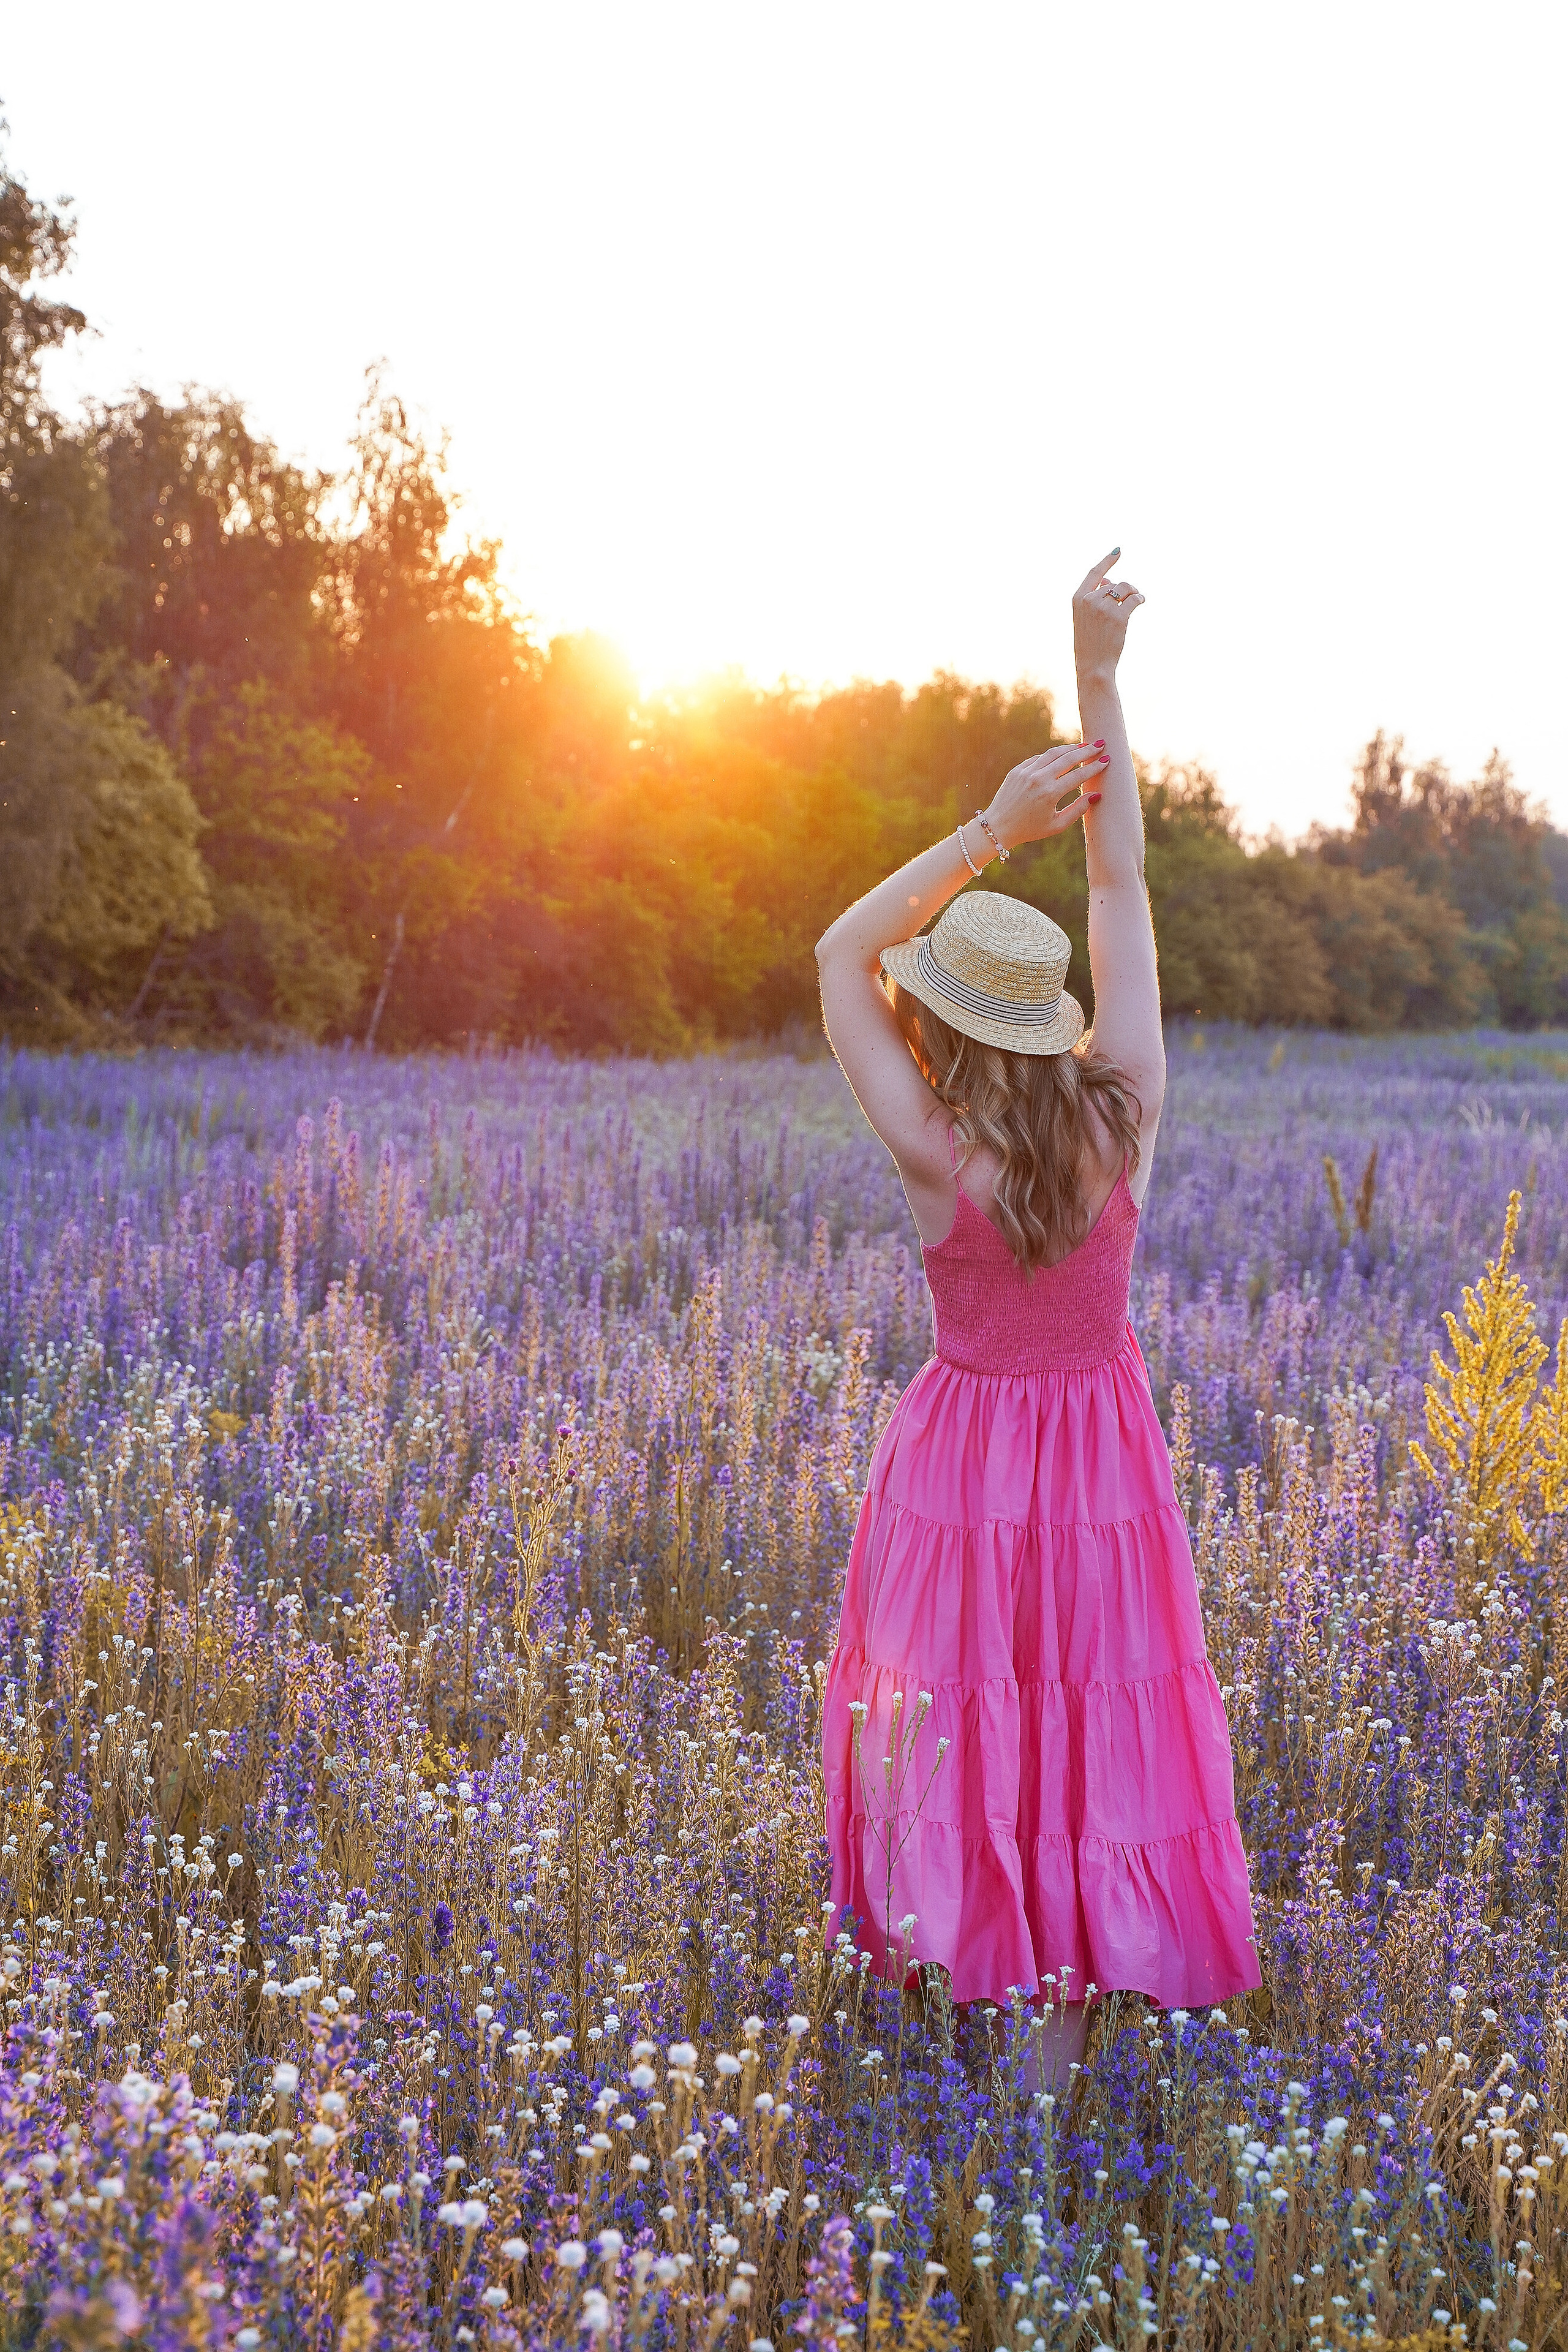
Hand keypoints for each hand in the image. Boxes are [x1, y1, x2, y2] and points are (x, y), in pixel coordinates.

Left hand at [982, 740, 1109, 851]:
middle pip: (1068, 758)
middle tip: (1100, 745)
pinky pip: (1039, 758)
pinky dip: (1052, 756)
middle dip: (1087, 750)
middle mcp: (1038, 779)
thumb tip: (1096, 795)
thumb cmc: (1030, 829)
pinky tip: (1061, 756)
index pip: (1078, 775)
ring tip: (1083, 746)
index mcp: (1050, 794)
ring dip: (1070, 748)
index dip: (1095, 767)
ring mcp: (1026, 772)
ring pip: (1053, 753)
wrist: (998, 827)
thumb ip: (1078, 810)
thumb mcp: (1057, 825)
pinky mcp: (1017, 770)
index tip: (1106, 761)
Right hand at [1073, 547, 1144, 677]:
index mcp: (1078, 599)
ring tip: (1136, 600)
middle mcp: (1089, 600)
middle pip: (1114, 584)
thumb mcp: (1085, 619)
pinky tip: (1141, 601)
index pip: (1094, 574)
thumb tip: (1109, 582)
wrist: (1093, 666)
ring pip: (1125, 589)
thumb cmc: (1090, 643)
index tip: (1118, 551)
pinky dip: (1140, 599)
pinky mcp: (1118, 616)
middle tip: (1130, 599)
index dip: (1107, 561)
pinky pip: (1134, 599)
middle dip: (1124, 590)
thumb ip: (1094, 598)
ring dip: (1133, 593)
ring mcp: (1103, 607)